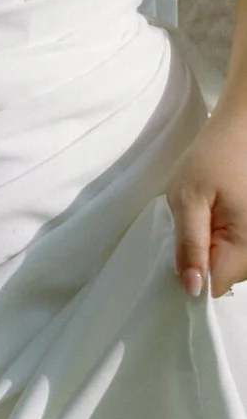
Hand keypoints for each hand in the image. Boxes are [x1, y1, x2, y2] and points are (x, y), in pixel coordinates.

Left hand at [167, 124, 246, 302]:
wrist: (241, 130)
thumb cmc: (213, 157)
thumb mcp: (188, 199)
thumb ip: (190, 244)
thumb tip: (192, 289)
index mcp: (246, 247)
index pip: (215, 286)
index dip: (191, 275)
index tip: (178, 251)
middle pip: (223, 277)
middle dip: (201, 258)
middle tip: (192, 221)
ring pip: (229, 264)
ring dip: (210, 247)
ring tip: (204, 214)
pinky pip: (235, 250)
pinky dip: (220, 237)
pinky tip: (214, 215)